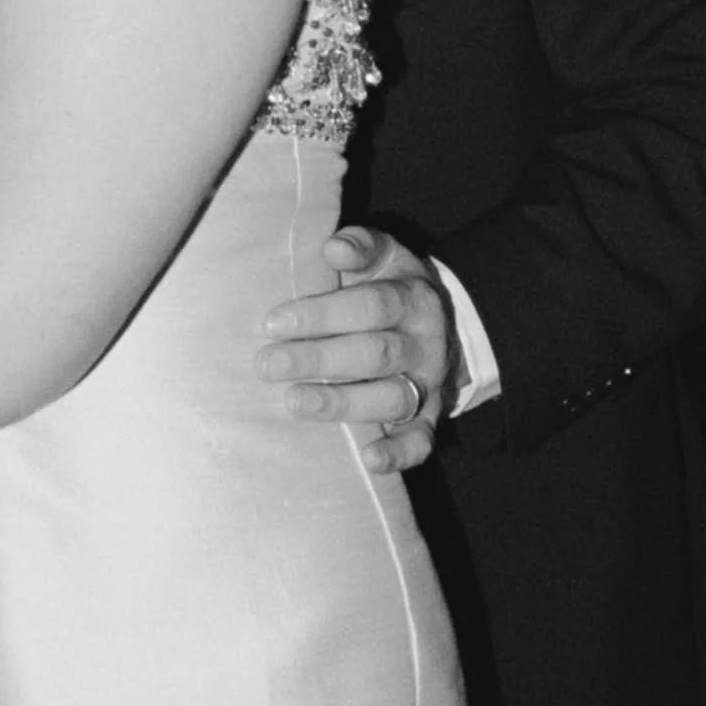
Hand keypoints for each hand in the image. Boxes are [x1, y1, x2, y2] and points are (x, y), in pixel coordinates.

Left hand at [255, 227, 458, 476]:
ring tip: (295, 401)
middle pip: (374, 354)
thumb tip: (334, 248)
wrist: (438, 322)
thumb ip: (361, 246)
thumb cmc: (390, 285)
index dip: (321, 316)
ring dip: (342, 402)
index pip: (369, 307)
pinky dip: (398, 453)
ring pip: (391, 398)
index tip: (273, 323)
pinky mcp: (429, 418)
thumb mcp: (384, 256)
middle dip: (318, 360)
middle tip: (267, 364)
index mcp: (412, 298)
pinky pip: (420, 441)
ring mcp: (428, 384)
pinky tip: (369, 459)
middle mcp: (425, 343)